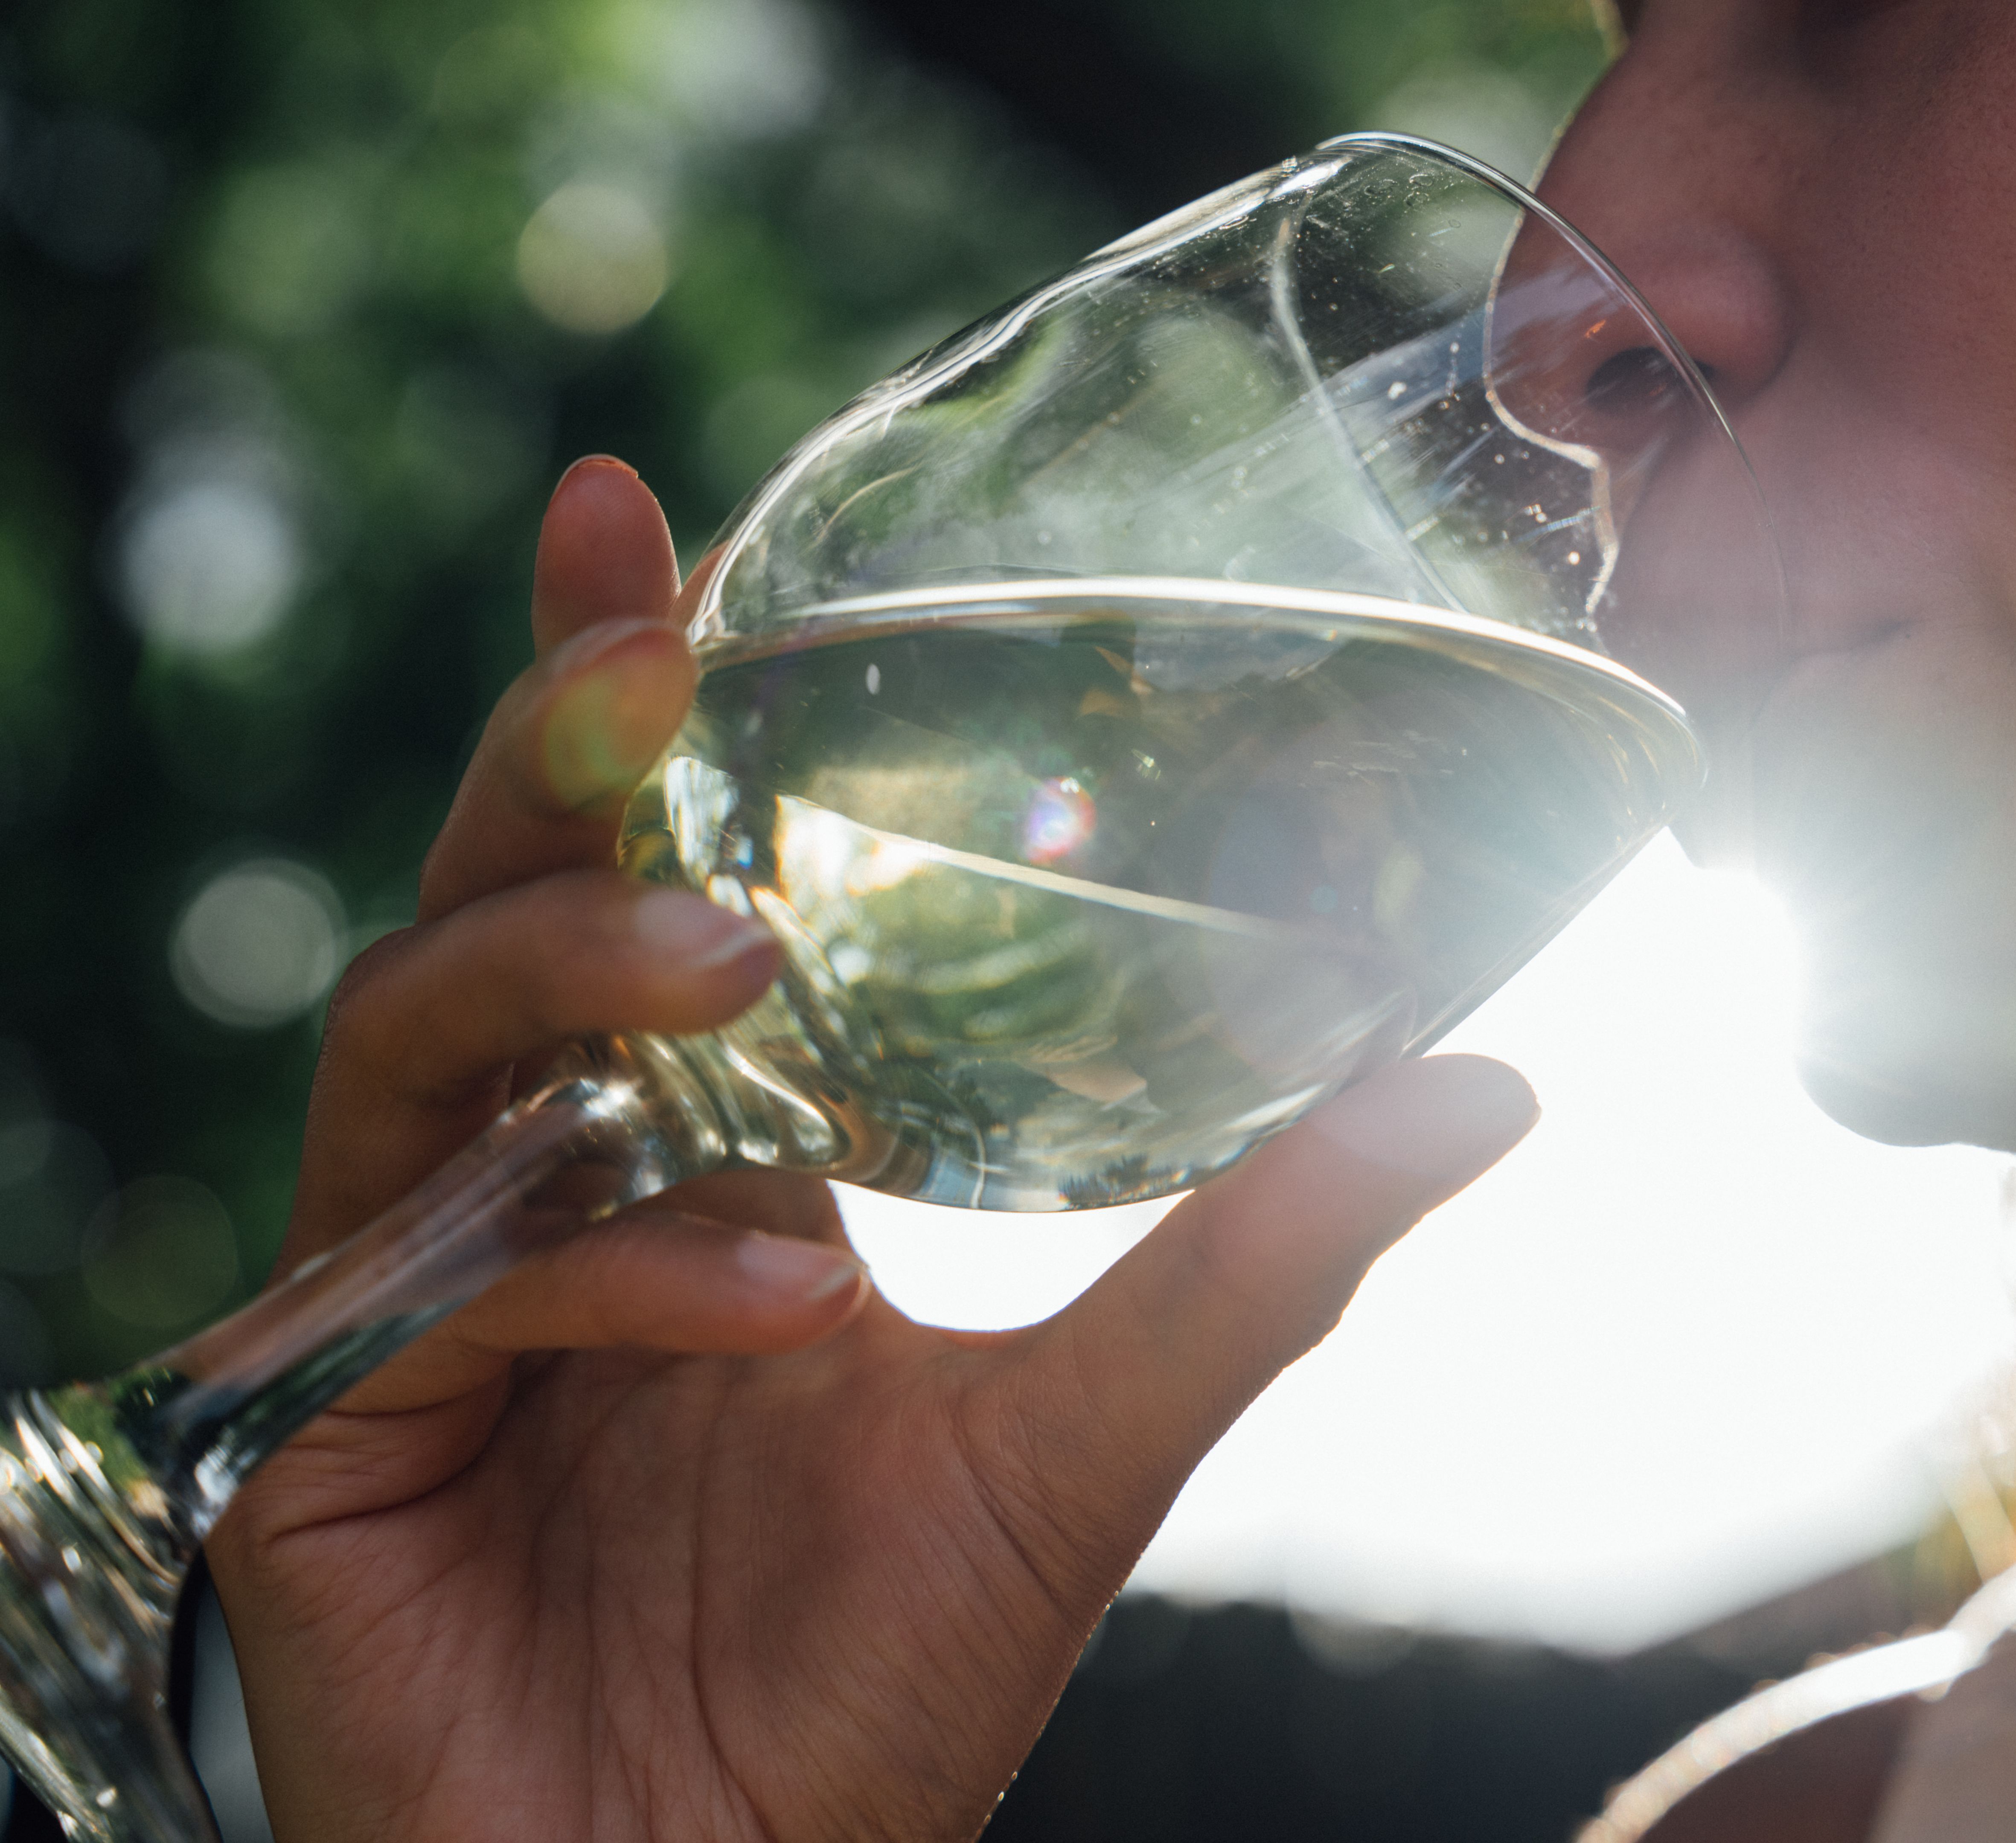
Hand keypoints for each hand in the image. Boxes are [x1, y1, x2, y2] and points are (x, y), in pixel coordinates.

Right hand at [204, 457, 1538, 1840]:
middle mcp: (536, 1184)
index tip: (648, 516)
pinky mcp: (321, 1422)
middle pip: (495, 896)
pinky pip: (443, 1273)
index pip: (629, 873)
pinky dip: (611, 1259)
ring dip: (574, 979)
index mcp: (692, 1153)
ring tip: (735, 977)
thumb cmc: (885, 1680)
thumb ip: (1262, 1252)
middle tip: (657, 642)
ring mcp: (414, 1291)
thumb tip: (1486, 1082)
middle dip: (555, 749)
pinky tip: (771, 1297)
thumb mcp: (1094, 1430)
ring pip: (416, 1040)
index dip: (622, 691)